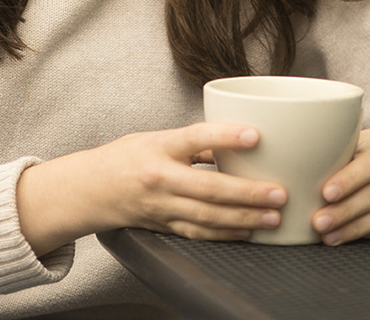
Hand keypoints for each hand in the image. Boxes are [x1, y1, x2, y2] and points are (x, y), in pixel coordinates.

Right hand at [17, 122, 286, 254]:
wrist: (90, 190)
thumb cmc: (124, 157)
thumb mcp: (155, 137)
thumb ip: (193, 142)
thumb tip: (234, 142)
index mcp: (159, 147)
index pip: (195, 138)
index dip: (225, 136)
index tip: (255, 135)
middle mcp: (160, 178)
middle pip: (209, 188)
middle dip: (248, 193)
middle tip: (279, 193)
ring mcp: (162, 207)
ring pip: (208, 217)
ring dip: (244, 219)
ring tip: (273, 217)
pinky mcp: (164, 226)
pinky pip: (199, 233)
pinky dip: (225, 234)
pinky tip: (247, 232)